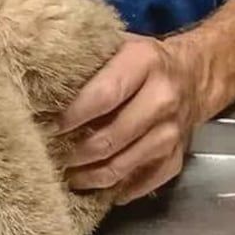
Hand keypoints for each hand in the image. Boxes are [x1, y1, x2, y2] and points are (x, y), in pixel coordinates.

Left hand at [58, 33, 201, 204]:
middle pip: (111, 137)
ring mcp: (172, 132)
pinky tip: (97, 186)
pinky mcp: (176, 157)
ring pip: (124, 165)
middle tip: (52, 157)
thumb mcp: (120, 45)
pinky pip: (143, 183)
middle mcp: (162, 98)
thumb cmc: (144, 60)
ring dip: (91, 176)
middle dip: (76, 153)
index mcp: (144, 63)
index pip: (104, 95)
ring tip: (68, 175)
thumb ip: (89, 59)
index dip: (74, 116)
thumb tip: (39, 76)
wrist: (194, 75)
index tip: (50, 127)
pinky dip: (118, 189)